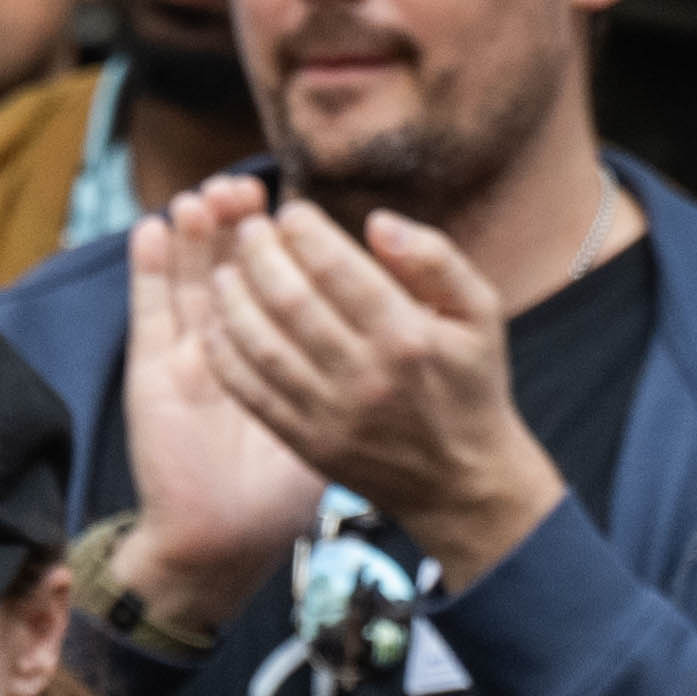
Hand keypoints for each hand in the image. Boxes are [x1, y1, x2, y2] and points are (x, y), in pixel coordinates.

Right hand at [110, 182, 328, 632]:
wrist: (233, 534)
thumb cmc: (293, 483)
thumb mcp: (341, 413)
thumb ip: (356, 363)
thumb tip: (372, 299)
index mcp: (284, 355)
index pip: (285, 278)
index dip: (285, 238)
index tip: (294, 202)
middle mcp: (230, 350)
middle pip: (232, 266)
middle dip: (236, 224)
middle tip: (244, 188)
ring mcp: (186, 358)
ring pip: (187, 276)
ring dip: (190, 233)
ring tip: (205, 194)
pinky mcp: (152, 373)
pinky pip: (151, 311)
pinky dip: (147, 268)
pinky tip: (154, 231)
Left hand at [193, 196, 569, 587]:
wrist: (459, 481)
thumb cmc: (469, 384)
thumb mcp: (480, 313)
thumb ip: (435, 259)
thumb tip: (377, 221)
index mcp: (407, 335)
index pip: (338, 270)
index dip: (304, 234)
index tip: (288, 213)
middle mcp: (364, 375)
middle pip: (291, 302)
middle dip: (261, 257)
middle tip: (247, 230)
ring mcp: (330, 413)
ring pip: (263, 346)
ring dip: (234, 303)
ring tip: (224, 271)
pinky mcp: (305, 442)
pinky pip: (252, 393)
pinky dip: (227, 356)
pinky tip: (217, 326)